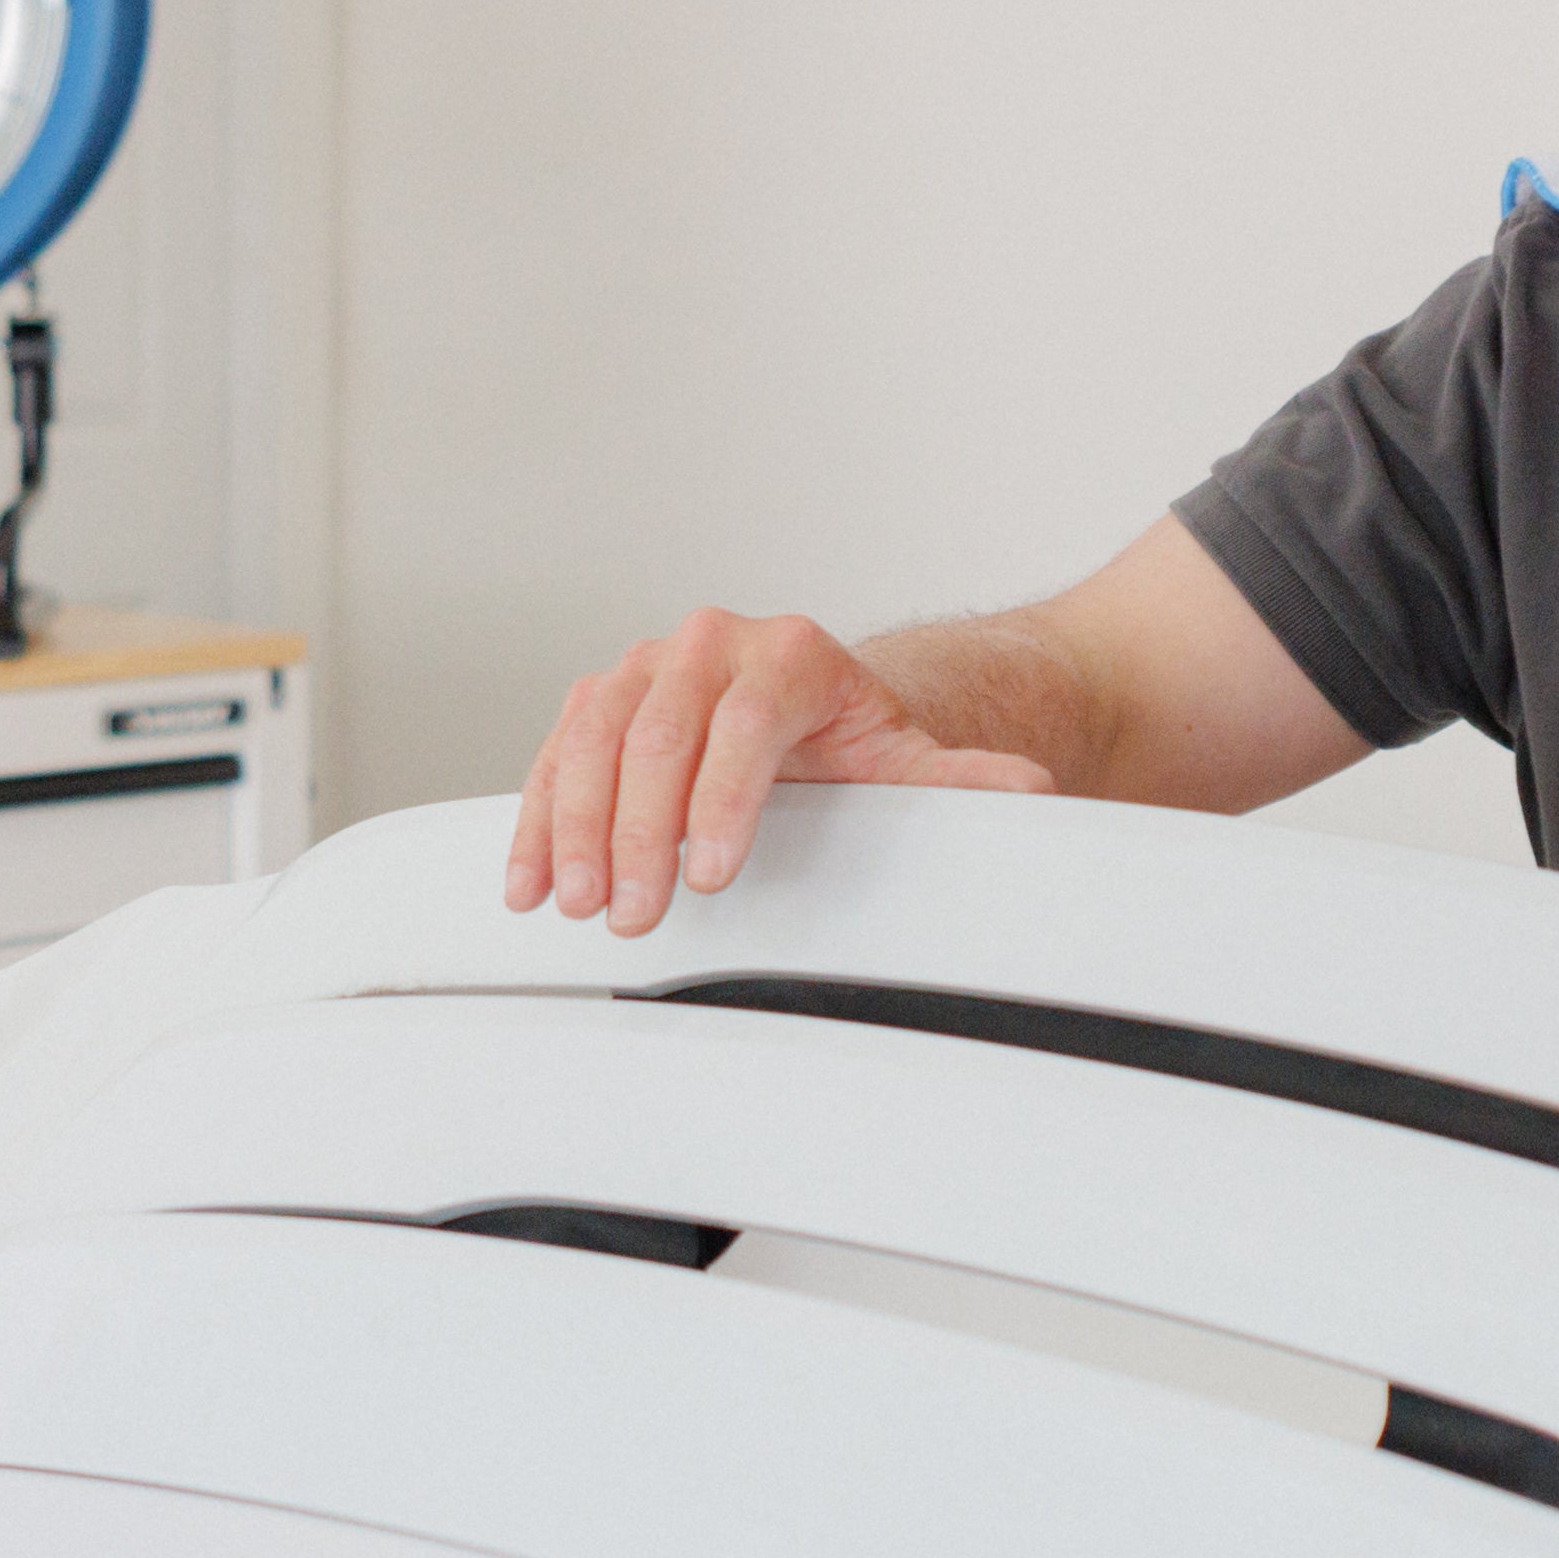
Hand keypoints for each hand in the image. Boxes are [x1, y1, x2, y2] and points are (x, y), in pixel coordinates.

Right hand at [505, 607, 1051, 934]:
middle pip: (661, 735)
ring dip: (576, 827)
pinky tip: (530, 878)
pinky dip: (536, 817)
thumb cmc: (846, 734)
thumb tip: (1029, 795)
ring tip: (579, 903)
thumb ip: (960, 781)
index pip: (746, 724)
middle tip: (637, 912)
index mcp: (792, 655)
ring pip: (596, 739)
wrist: (804, 697)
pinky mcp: (600, 695)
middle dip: (640, 833)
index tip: (710, 873)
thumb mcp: (905, 756)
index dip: (722, 800)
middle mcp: (712, 645)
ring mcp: (648, 665)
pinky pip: (555, 751)